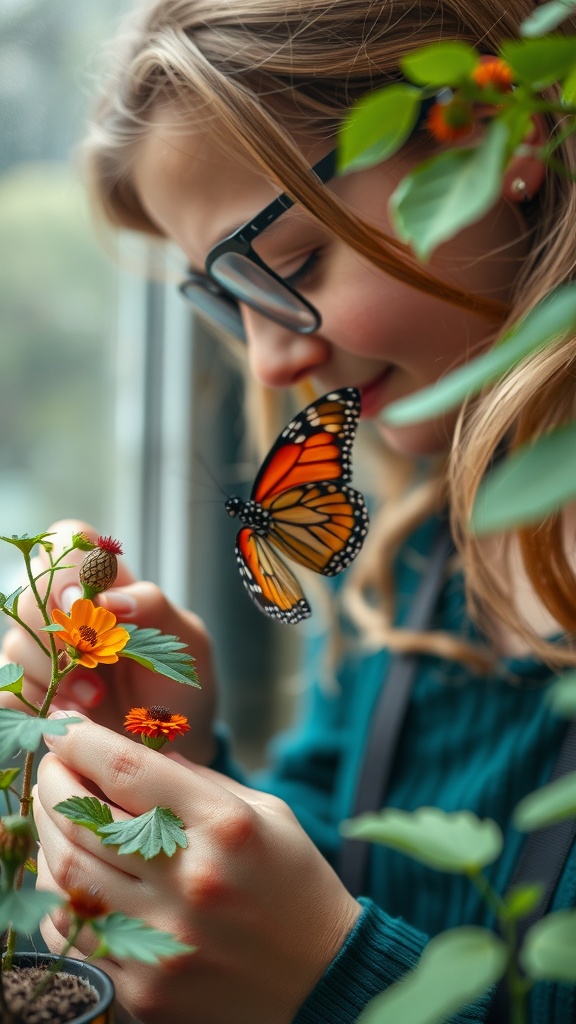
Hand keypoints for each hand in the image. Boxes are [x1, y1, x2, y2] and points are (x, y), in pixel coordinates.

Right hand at [1, 519, 217, 764]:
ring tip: (94, 699)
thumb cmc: (180, 681)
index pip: (66, 539)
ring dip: (51, 674)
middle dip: (57, 634)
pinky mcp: (31, 693)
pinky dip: (35, 704)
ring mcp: (44, 654)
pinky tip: (69, 716)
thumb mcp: (187, 639)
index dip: (65, 564)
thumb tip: (110, 599)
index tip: (80, 602)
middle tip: (94, 666)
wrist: (173, 744)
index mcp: (105, 585)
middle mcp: (66, 613)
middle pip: (28, 595)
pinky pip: (6, 690)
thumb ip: (154, 607)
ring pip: (13, 644)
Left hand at [34, 716, 360, 1023]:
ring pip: (66, 876)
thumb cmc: (295, 883)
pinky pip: (74, 933)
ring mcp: (164, 940)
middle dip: (53, 781)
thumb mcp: (266, 813)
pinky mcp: (146, 988)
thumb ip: (199, 781)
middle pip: (84, 820)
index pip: (127, 769)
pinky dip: (59, 894)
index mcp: (224, 827)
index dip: (80, 739)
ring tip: (54, 814)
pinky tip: (68, 872)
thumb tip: (138, 754)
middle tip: (52, 765)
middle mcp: (190, 881)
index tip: (60, 724)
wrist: (324, 979)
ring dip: (47, 835)